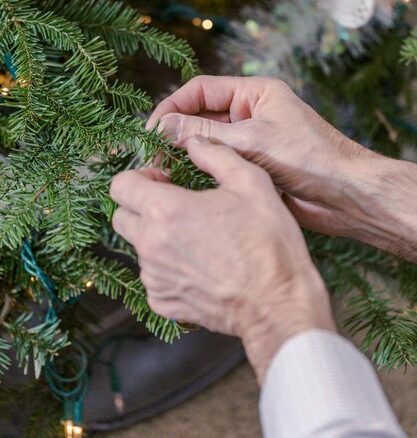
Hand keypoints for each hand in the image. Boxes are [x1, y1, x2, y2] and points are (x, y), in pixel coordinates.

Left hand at [110, 137, 334, 382]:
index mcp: (165, 211)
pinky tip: (199, 263)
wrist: (278, 304)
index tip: (163, 180)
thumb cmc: (267, 242)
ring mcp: (154, 278)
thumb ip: (215, 154)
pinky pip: (153, 277)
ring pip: (138, 247)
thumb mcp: (251, 182)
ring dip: (156, 236)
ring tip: (195, 235)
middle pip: (121, 216)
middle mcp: (150, 245)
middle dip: (141, 205)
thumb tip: (194, 142)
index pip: (120, 185)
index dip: (139, 176)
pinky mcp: (163, 302)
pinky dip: (168, 267)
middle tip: (176, 203)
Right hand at [147, 76, 416, 261]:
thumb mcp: (252, 140)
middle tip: (151, 157)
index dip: (172, 107)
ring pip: (207, 143)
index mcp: (254, 94)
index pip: (200, 90)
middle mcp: (250, 114)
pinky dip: (200, 173)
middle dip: (175, 134)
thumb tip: (161, 127)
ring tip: (161, 173)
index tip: (150, 130)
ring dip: (185, 155)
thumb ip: (204, 134)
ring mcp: (251, 142)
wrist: (347, 195)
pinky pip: (219, 165)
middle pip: (200, 116)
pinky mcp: (252, 168)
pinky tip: (183, 185)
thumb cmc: (309, 157)